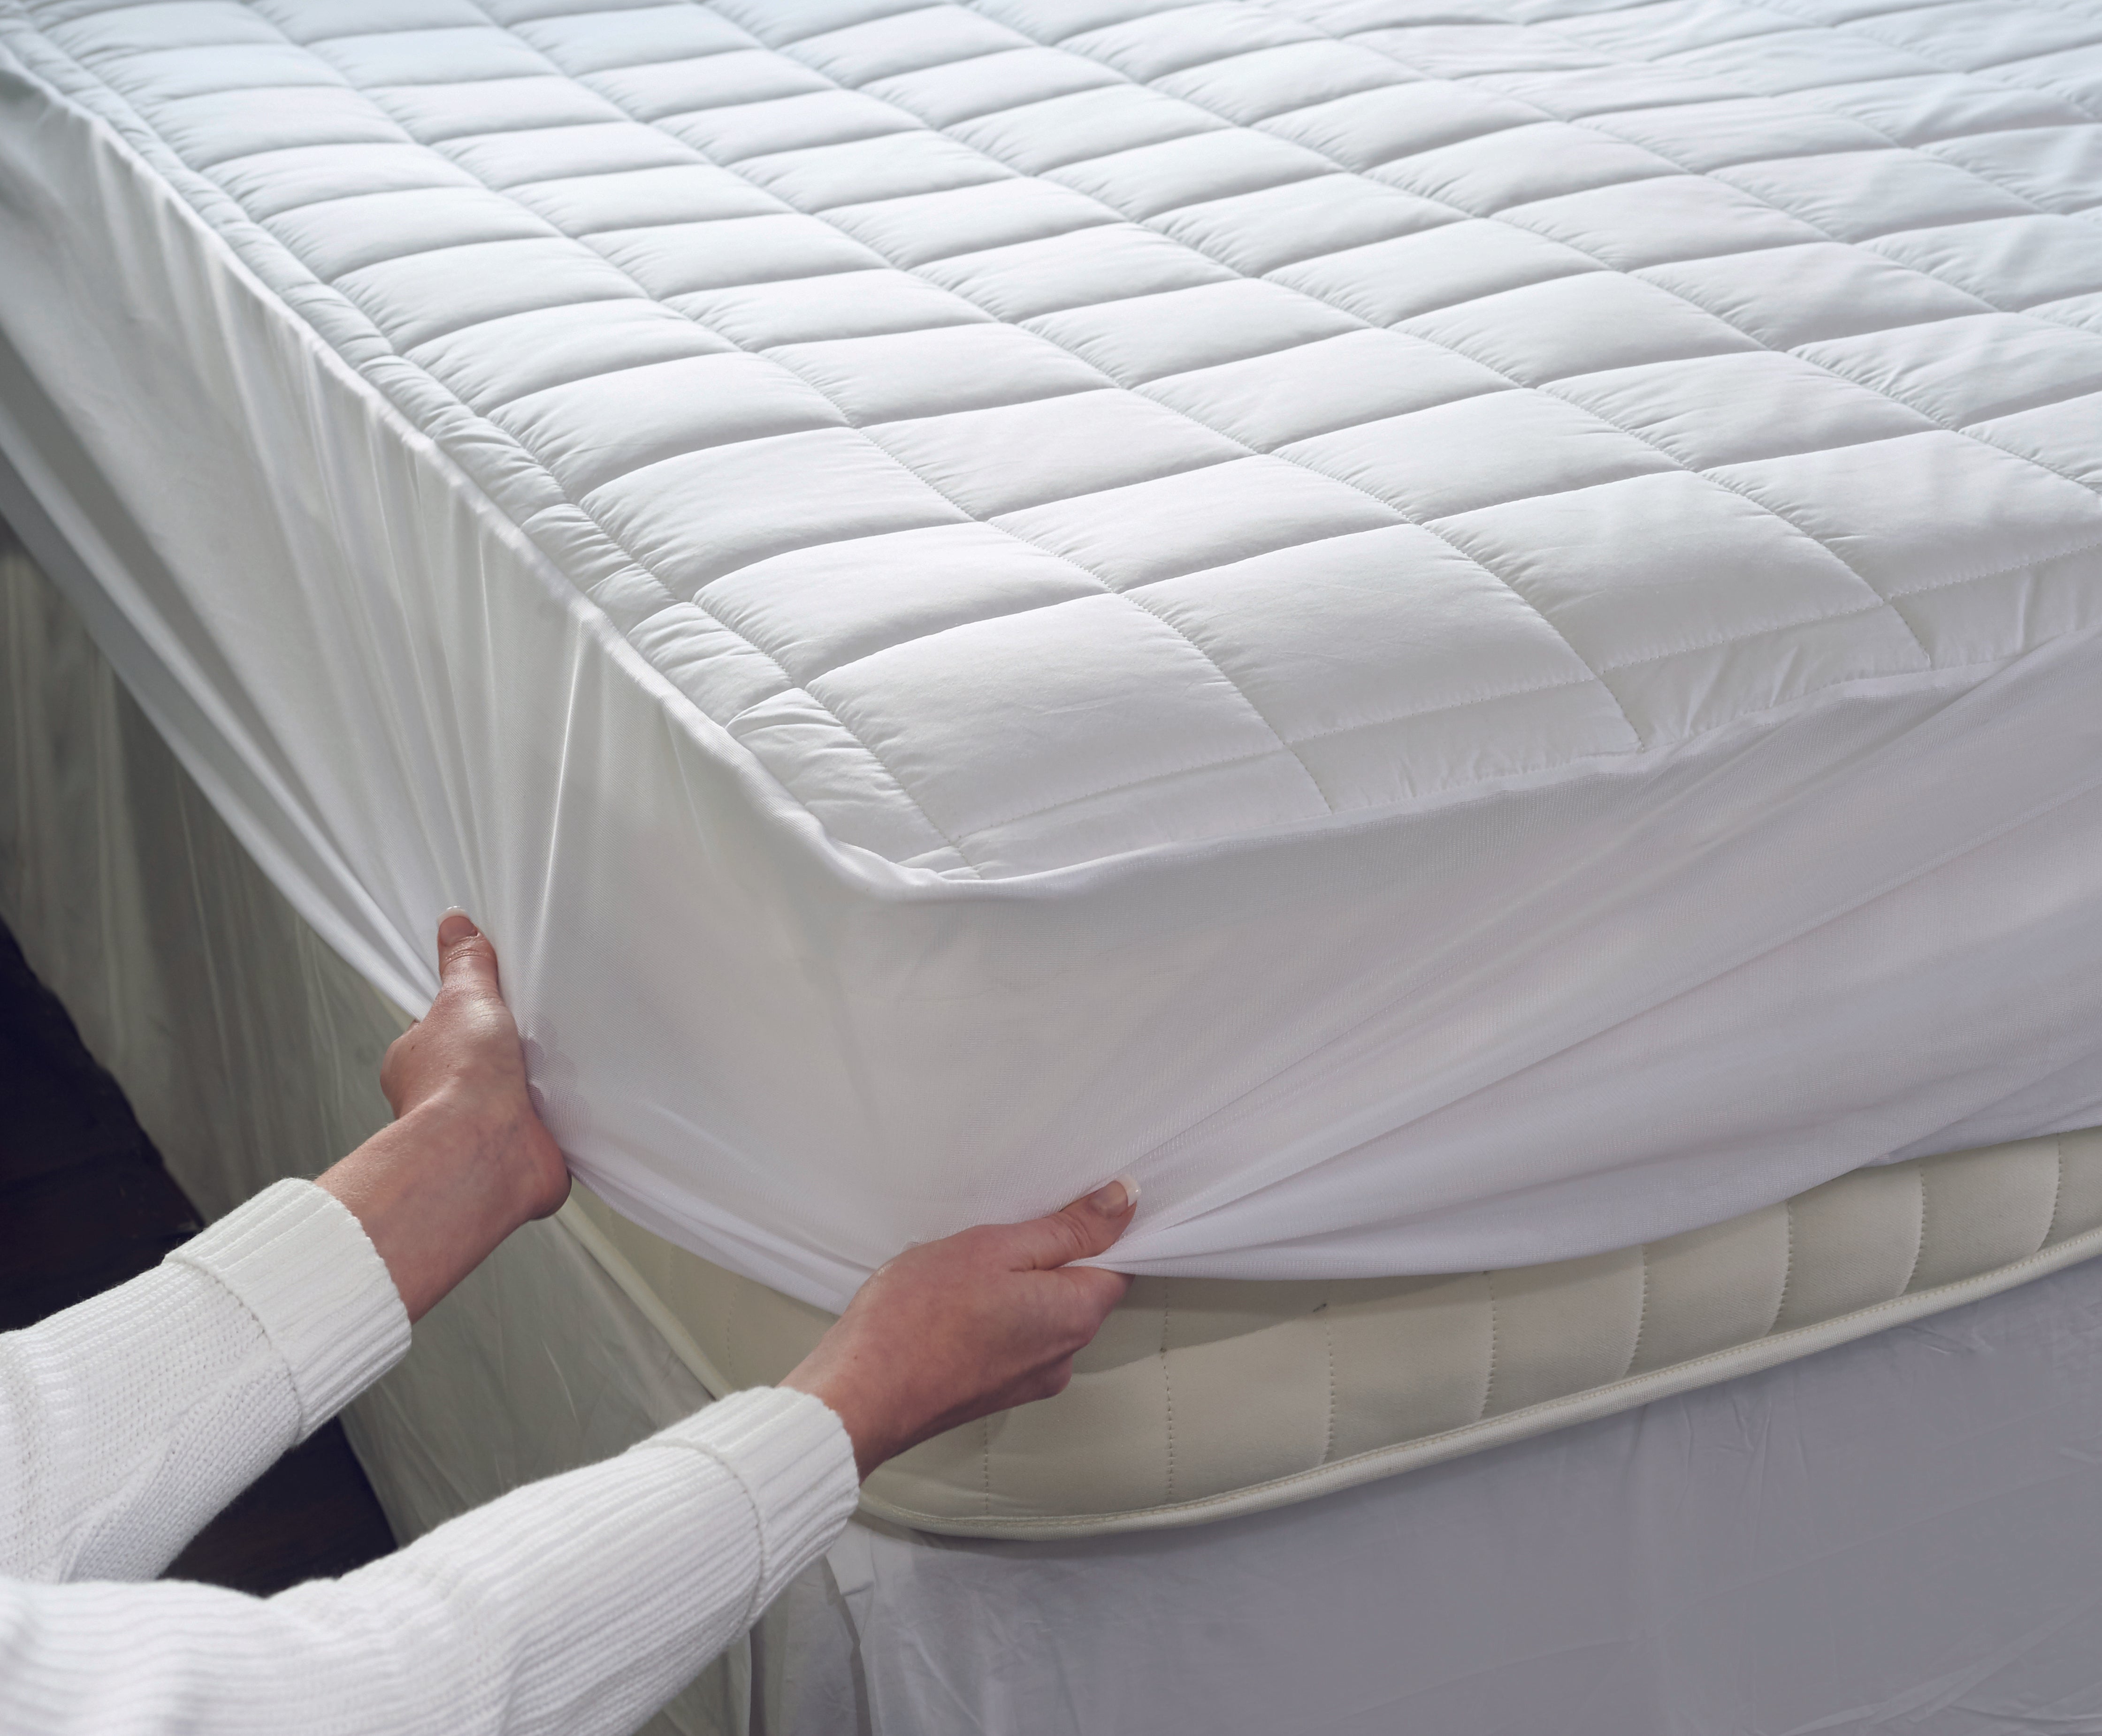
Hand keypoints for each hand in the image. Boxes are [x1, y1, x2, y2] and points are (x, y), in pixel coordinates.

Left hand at [319, 912, 568, 1320]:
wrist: (486, 1151)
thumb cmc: (456, 1085)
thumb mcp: (462, 999)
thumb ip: (464, 964)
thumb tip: (454, 927)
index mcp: (422, 1061)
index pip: (446, 1025)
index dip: (477, 1008)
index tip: (501, 995)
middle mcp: (450, 1097)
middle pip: (490, 1057)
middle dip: (518, 1044)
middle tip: (539, 1027)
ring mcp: (489, 1125)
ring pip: (523, 1091)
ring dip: (545, 1079)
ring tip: (564, 1058)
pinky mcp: (528, 1148)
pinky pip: (556, 1123)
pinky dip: (569, 1112)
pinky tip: (579, 1095)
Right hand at [783, 1182, 1137, 1478]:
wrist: (859, 1395)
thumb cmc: (917, 1320)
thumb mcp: (995, 1248)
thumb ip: (1066, 1228)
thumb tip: (1123, 1202)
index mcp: (1074, 1317)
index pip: (1118, 1263)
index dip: (1100, 1228)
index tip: (1068, 1203)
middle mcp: (1062, 1357)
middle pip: (1078, 1288)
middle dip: (1048, 1254)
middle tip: (999, 1231)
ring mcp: (1027, 1380)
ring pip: (1040, 1312)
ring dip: (1014, 1284)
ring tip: (965, 1268)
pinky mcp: (993, 1390)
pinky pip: (1011, 1337)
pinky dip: (992, 1313)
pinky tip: (952, 1300)